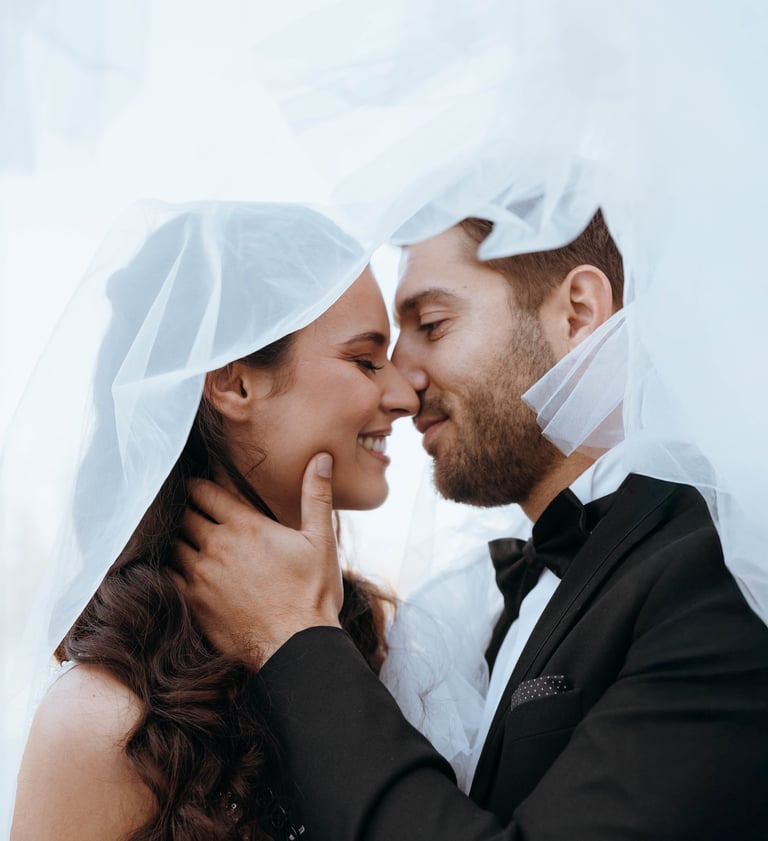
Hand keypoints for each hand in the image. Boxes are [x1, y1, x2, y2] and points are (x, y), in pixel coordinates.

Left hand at [174, 453, 341, 667]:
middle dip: (188, 510)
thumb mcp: (321, 540)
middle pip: (185, 515)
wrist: (297, 647)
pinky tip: (180, 570)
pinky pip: (167, 577)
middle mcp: (216, 547)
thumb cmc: (313, 593)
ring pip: (173, 545)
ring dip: (179, 539)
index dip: (199, 485)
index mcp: (245, 526)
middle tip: (193, 511)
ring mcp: (200, 577)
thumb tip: (321, 458)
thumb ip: (316, 495)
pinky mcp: (193, 604)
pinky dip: (170, 569)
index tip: (200, 486)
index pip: (205, 492)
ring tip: (186, 539)